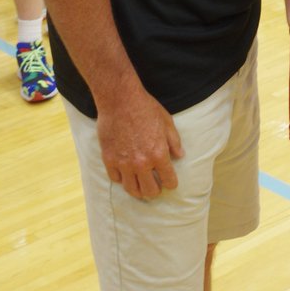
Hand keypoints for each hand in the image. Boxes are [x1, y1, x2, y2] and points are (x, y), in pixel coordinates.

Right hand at [97, 84, 183, 199]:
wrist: (120, 100)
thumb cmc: (145, 107)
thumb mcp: (166, 121)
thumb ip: (174, 141)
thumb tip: (180, 155)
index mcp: (158, 154)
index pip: (168, 180)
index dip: (171, 183)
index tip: (170, 182)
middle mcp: (141, 163)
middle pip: (150, 191)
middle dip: (155, 191)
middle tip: (156, 187)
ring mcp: (124, 163)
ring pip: (131, 189)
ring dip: (138, 190)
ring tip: (141, 188)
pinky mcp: (109, 160)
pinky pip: (116, 179)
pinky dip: (122, 179)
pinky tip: (125, 174)